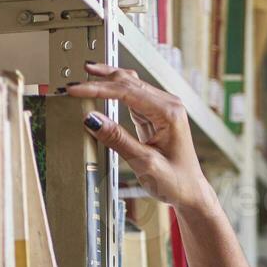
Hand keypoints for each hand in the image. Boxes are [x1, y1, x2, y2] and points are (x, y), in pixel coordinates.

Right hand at [66, 62, 215, 213]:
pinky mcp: (156, 115)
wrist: (191, 192)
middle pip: (128, 81)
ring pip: (130, 84)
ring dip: (107, 80)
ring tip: (86, 74)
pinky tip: (102, 88)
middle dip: (100, 79)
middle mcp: (168, 105)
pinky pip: (132, 96)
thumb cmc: (176, 181)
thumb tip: (93, 119)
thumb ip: (117, 139)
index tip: (77, 90)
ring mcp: (163, 108)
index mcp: (169, 113)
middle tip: (75, 83)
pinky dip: (114, 91)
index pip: (127, 91)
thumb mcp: (144, 163)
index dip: (98, 88)